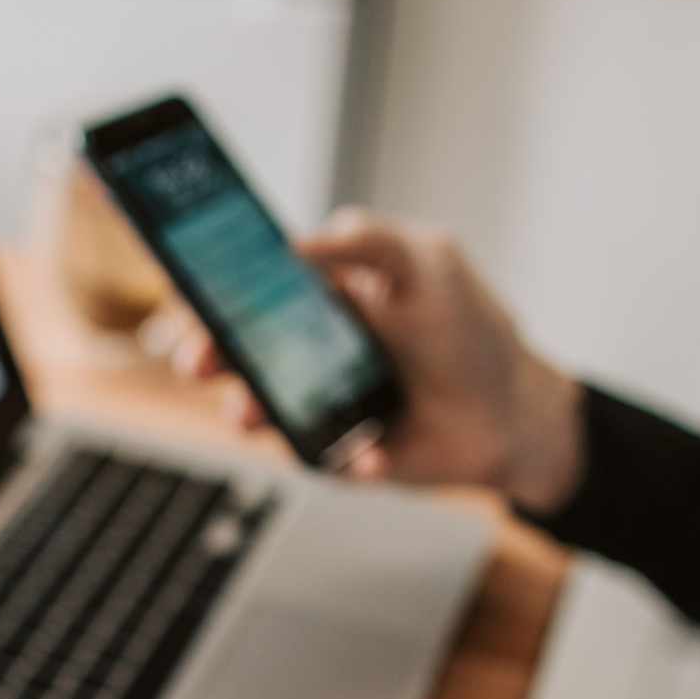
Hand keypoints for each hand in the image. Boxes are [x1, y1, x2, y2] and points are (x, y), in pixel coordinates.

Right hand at [179, 208, 586, 513]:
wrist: (513, 416)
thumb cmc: (472, 332)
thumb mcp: (428, 263)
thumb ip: (366, 240)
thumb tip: (294, 241)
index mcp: (322, 295)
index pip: (251, 284)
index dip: (211, 285)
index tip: (186, 287)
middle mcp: (310, 348)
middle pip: (236, 349)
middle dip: (208, 353)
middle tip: (199, 361)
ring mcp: (317, 403)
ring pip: (259, 409)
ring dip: (249, 412)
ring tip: (255, 417)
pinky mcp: (335, 453)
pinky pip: (316, 459)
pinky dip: (342, 459)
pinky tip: (372, 453)